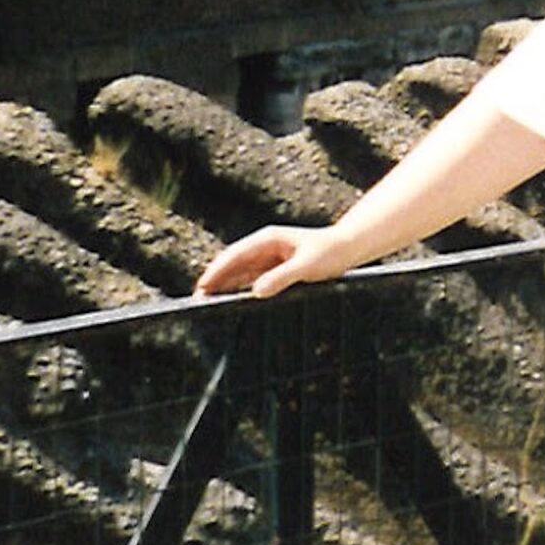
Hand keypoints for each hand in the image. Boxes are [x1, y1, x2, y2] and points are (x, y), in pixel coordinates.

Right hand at [195, 224, 356, 297]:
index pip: (235, 255)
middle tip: (196, 301)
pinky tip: (229, 302)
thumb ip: (281, 278)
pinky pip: (251, 280)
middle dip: (214, 280)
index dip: (217, 271)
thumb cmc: (330, 253)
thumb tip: (256, 292)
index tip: (202, 286)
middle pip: (232, 264)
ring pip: (239, 273)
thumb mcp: (307, 266)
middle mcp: (264, 246)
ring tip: (206, 305)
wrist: (348, 248)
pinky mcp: (274, 269)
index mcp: (268, 239)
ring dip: (223, 286)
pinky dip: (238, 290)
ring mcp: (268, 257)